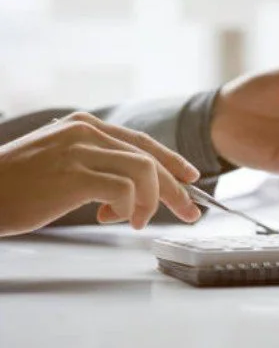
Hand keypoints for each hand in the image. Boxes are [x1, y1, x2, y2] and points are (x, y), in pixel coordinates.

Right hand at [0, 112, 201, 236]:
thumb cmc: (15, 186)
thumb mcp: (59, 164)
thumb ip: (94, 167)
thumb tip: (128, 194)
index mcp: (84, 126)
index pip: (141, 142)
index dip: (171, 161)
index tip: (190, 178)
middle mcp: (85, 131)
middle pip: (149, 157)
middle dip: (176, 188)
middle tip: (191, 213)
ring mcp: (80, 151)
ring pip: (144, 170)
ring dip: (152, 200)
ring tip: (139, 221)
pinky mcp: (74, 175)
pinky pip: (126, 189)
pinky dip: (133, 207)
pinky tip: (121, 220)